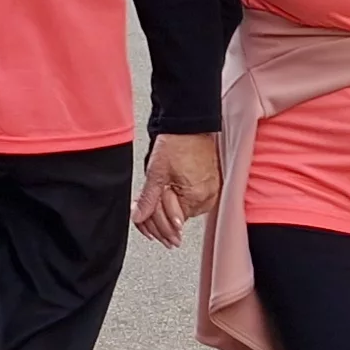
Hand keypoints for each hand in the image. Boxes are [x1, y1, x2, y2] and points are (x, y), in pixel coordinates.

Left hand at [133, 132, 219, 247]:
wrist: (189, 126)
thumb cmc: (177, 143)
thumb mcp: (156, 173)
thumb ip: (148, 199)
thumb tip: (139, 217)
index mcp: (195, 198)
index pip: (170, 224)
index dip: (151, 222)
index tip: (141, 221)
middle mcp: (207, 199)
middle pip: (176, 220)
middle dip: (156, 218)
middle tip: (142, 213)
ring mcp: (210, 193)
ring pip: (182, 212)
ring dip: (166, 208)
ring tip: (155, 198)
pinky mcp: (210, 186)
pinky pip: (191, 201)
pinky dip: (177, 200)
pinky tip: (168, 195)